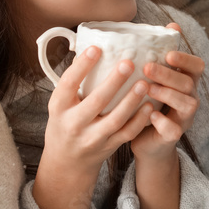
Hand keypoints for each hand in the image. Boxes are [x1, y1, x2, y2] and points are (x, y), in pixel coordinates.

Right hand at [40, 46, 154, 180]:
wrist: (66, 161)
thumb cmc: (65, 121)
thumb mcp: (61, 103)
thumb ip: (73, 81)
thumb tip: (87, 46)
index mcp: (59, 107)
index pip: (68, 84)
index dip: (82, 66)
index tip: (96, 48)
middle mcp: (74, 123)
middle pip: (95, 102)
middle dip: (113, 82)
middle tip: (128, 62)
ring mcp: (92, 138)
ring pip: (115, 120)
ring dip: (131, 101)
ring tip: (144, 82)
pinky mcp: (108, 146)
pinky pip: (127, 133)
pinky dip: (139, 120)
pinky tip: (150, 105)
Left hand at [130, 23, 204, 160]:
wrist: (146, 141)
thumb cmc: (148, 102)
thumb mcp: (153, 78)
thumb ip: (161, 55)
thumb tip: (171, 24)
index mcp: (186, 81)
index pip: (196, 66)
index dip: (186, 59)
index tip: (168, 54)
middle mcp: (190, 98)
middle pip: (188, 83)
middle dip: (169, 74)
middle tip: (147, 67)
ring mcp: (184, 118)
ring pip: (187, 105)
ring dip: (168, 95)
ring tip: (148, 89)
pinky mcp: (173, 136)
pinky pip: (174, 130)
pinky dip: (163, 122)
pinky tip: (150, 114)